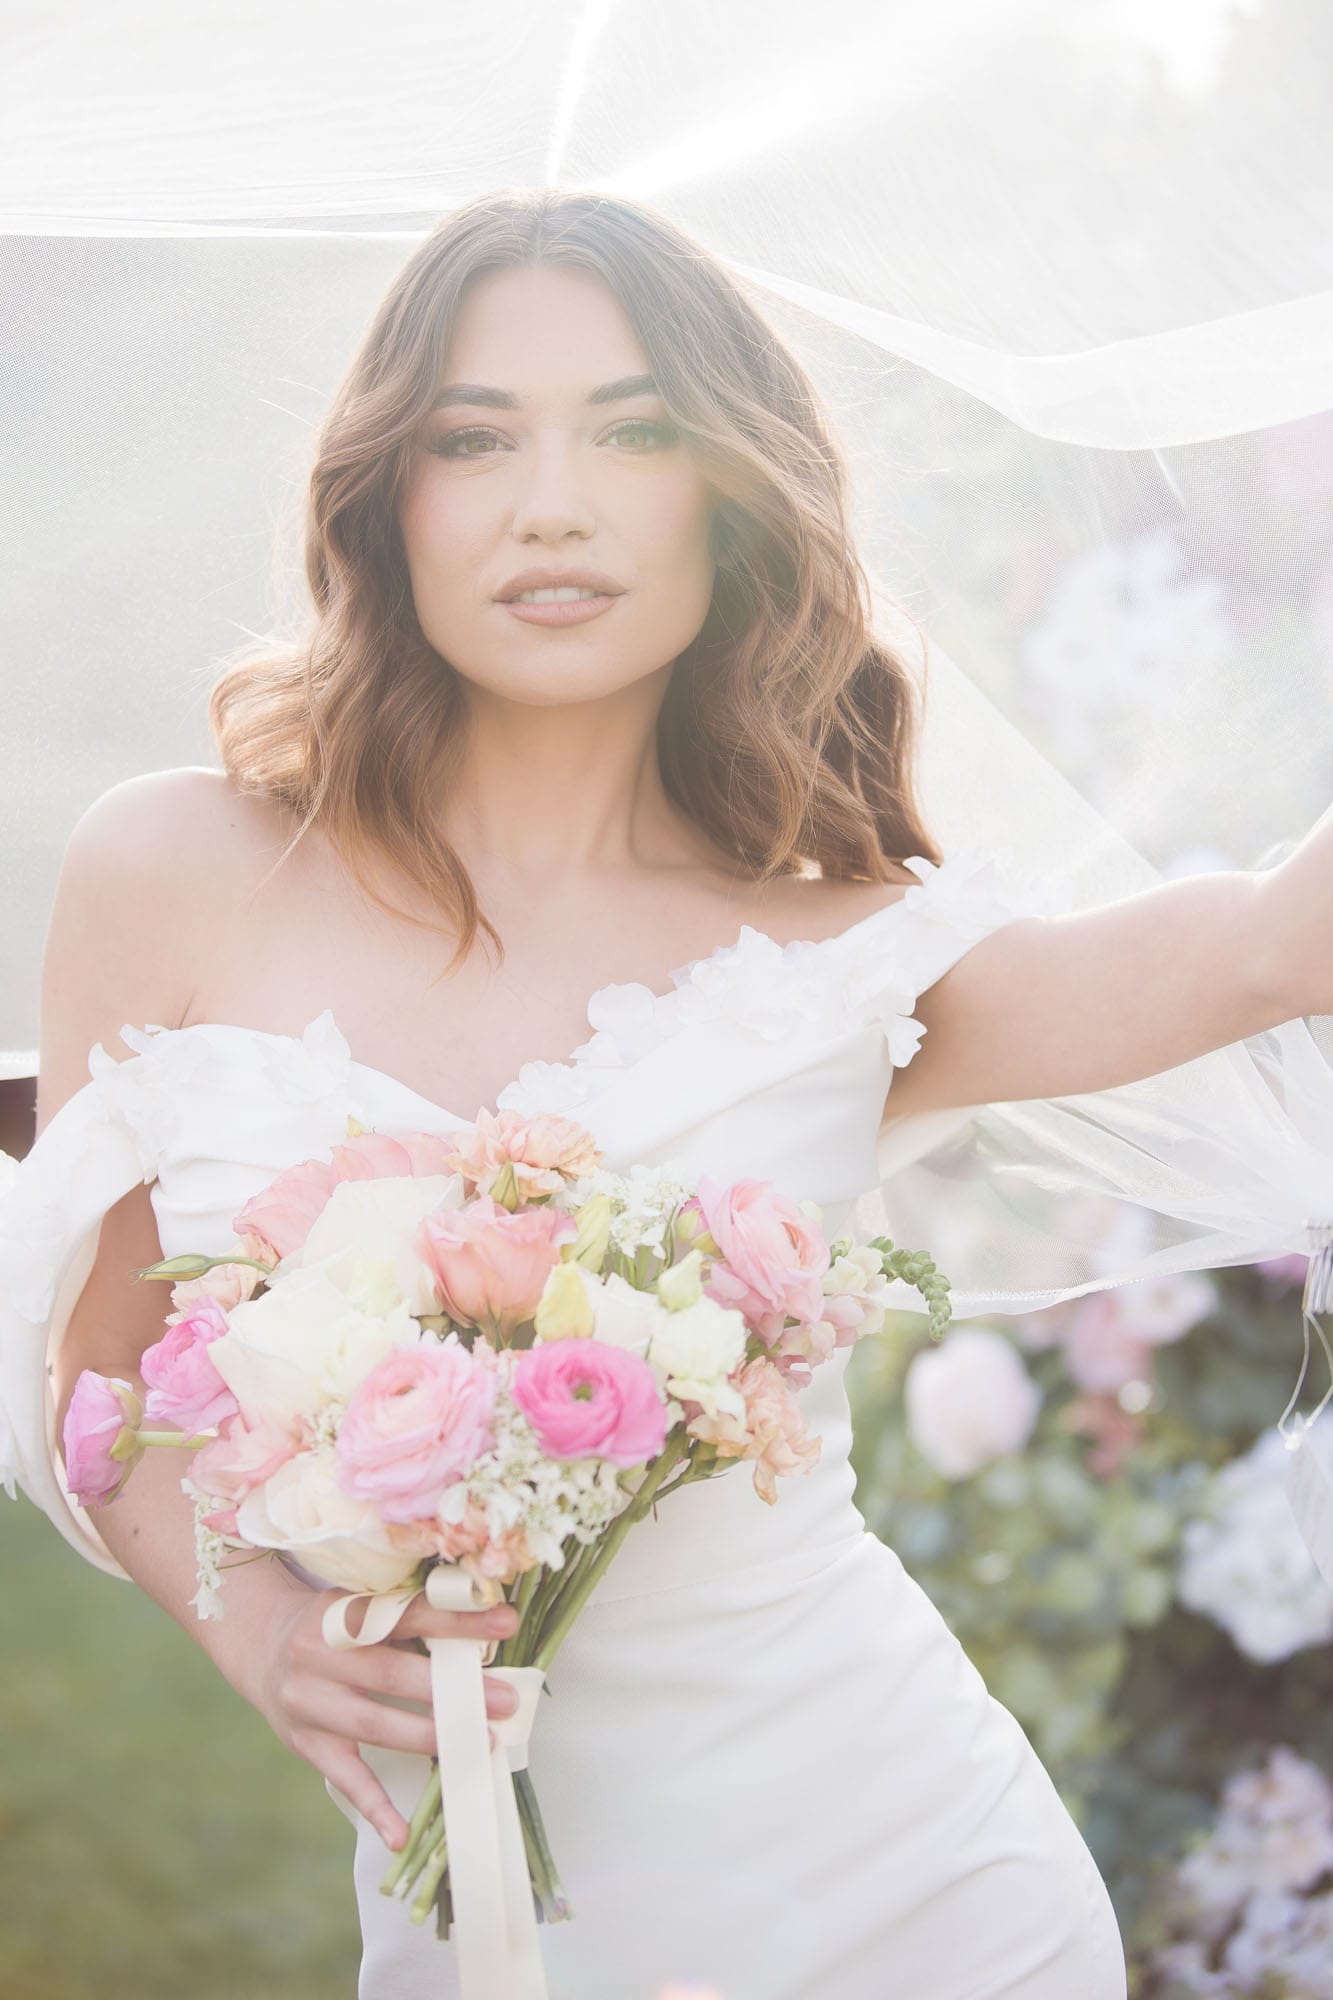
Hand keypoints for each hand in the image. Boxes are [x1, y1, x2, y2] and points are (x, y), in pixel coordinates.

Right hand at [250, 1584, 521, 1850]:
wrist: (265, 1649)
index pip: (405, 1613)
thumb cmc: (337, 1625)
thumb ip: (412, 1613)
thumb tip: (490, 1627)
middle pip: (391, 1673)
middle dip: (451, 1688)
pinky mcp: (306, 1744)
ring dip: (430, 1736)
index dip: (456, 1620)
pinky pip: (344, 1778)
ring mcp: (309, 1702)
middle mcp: (318, 1654)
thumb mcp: (364, 1605)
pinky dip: (374, 1808)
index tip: (506, 1624)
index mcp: (340, 1610)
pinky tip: (401, 1835)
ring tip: (479, 1744)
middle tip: (505, 1699)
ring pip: (374, 1723)